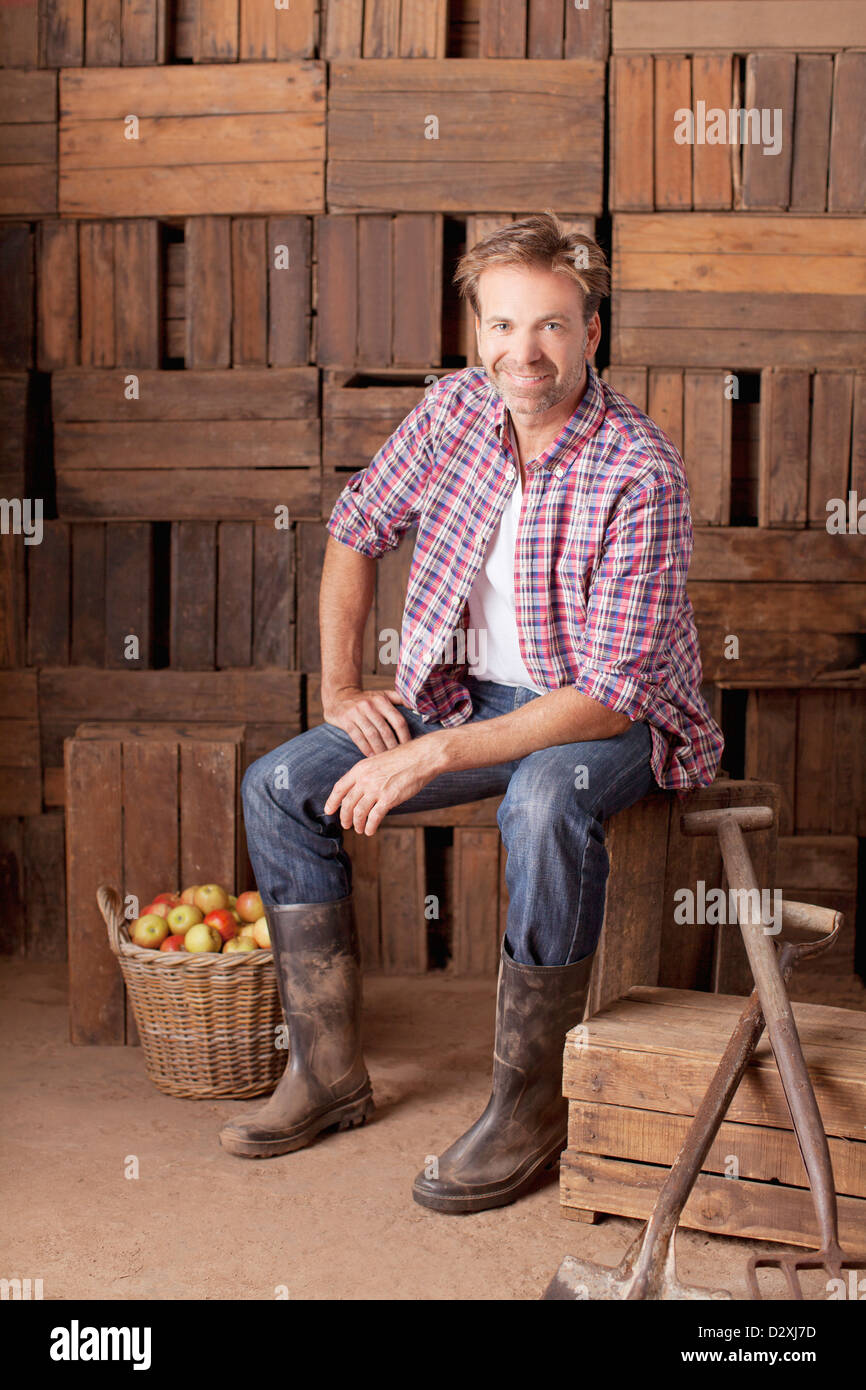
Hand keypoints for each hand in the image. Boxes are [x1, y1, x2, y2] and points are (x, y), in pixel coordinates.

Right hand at [321, 685, 411, 755]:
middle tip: (398, 758)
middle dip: (393, 746)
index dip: (405, 736)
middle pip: (385, 731)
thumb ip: (400, 699)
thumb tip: (420, 706)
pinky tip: (371, 756)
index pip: (398, 721)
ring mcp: (356, 713)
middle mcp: (370, 705)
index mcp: (382, 700)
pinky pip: (358, 738)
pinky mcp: (345, 720)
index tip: (408, 747)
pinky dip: (366, 749)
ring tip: (385, 760)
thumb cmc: (366, 699)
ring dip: (380, 750)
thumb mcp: (383, 695)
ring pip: (372, 736)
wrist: (340, 696)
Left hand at [323, 737, 445, 835]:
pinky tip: (370, 830)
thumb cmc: (403, 759)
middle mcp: (364, 779)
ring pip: (359, 812)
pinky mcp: (388, 799)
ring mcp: (376, 789)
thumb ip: (367, 774)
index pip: (339, 787)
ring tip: (359, 829)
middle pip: (347, 803)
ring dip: (357, 824)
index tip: (328, 810)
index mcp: (360, 769)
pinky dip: (370, 826)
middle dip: (345, 817)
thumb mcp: (378, 761)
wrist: (420, 757)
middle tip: (346, 824)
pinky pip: (374, 817)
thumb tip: (360, 789)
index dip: (332, 801)